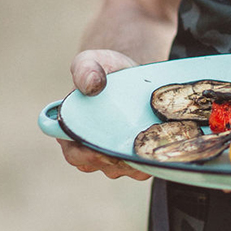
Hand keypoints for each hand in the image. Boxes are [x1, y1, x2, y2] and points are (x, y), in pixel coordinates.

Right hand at [58, 48, 150, 179]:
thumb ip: (85, 70)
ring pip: (124, 169)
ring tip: (149, 141)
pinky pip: (142, 168)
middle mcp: (90, 149)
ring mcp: (114, 157)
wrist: (130, 74)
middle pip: (101, 165)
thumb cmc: (104, 69)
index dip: (85, 154)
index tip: (100, 144)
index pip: (74, 154)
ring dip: (136, 159)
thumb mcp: (90, 62)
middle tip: (132, 142)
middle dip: (116, 158)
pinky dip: (151, 160)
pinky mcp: (135, 157)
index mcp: (71, 131)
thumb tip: (91, 85)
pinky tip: (160, 145)